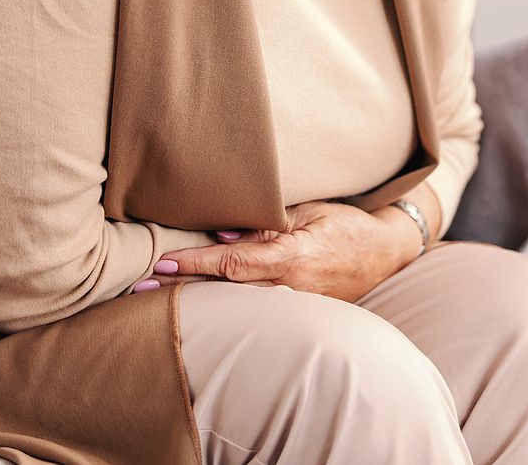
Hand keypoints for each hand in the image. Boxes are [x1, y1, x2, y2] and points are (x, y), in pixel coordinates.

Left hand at [130, 200, 418, 302]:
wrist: (388, 252)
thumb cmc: (346, 224)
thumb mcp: (309, 211)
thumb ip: (266, 222)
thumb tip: (221, 233)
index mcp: (293, 256)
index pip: (235, 262)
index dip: (197, 264)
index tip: (163, 264)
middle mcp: (292, 288)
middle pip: (227, 292)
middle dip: (183, 291)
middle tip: (138, 291)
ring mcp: (296, 307)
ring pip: (238, 307)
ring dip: (198, 304)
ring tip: (154, 302)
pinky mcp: (299, 315)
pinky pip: (256, 313)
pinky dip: (225, 310)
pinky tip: (198, 311)